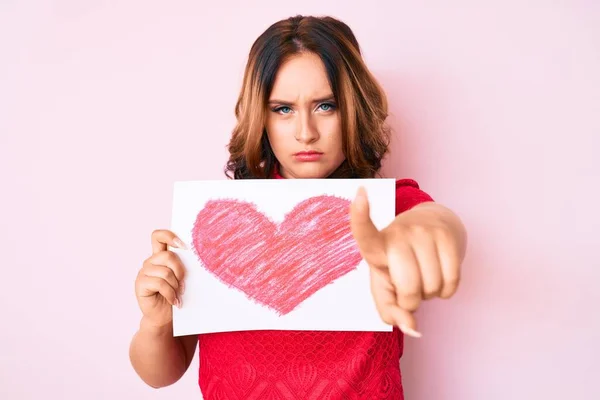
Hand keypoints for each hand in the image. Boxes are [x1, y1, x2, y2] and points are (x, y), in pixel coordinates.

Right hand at [135, 229, 187, 328]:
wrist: (165, 317)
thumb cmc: (176, 295)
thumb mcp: (182, 278)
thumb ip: (183, 265)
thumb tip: (197, 254)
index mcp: (161, 256)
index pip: (159, 236)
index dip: (169, 236)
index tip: (183, 246)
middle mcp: (151, 262)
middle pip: (167, 256)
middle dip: (180, 271)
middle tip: (183, 284)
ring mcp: (144, 272)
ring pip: (165, 272)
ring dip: (175, 286)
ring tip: (177, 295)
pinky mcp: (140, 284)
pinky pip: (160, 283)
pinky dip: (170, 294)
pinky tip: (174, 301)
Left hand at [350, 187, 465, 336]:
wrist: (432, 229)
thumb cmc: (400, 263)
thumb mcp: (385, 285)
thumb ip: (390, 311)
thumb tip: (411, 327)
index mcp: (375, 245)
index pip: (364, 230)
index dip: (360, 215)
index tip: (359, 194)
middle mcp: (398, 233)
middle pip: (408, 288)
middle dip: (411, 299)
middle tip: (408, 285)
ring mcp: (424, 231)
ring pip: (432, 288)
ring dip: (430, 293)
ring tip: (423, 275)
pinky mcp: (447, 235)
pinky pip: (451, 282)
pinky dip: (446, 292)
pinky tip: (439, 277)